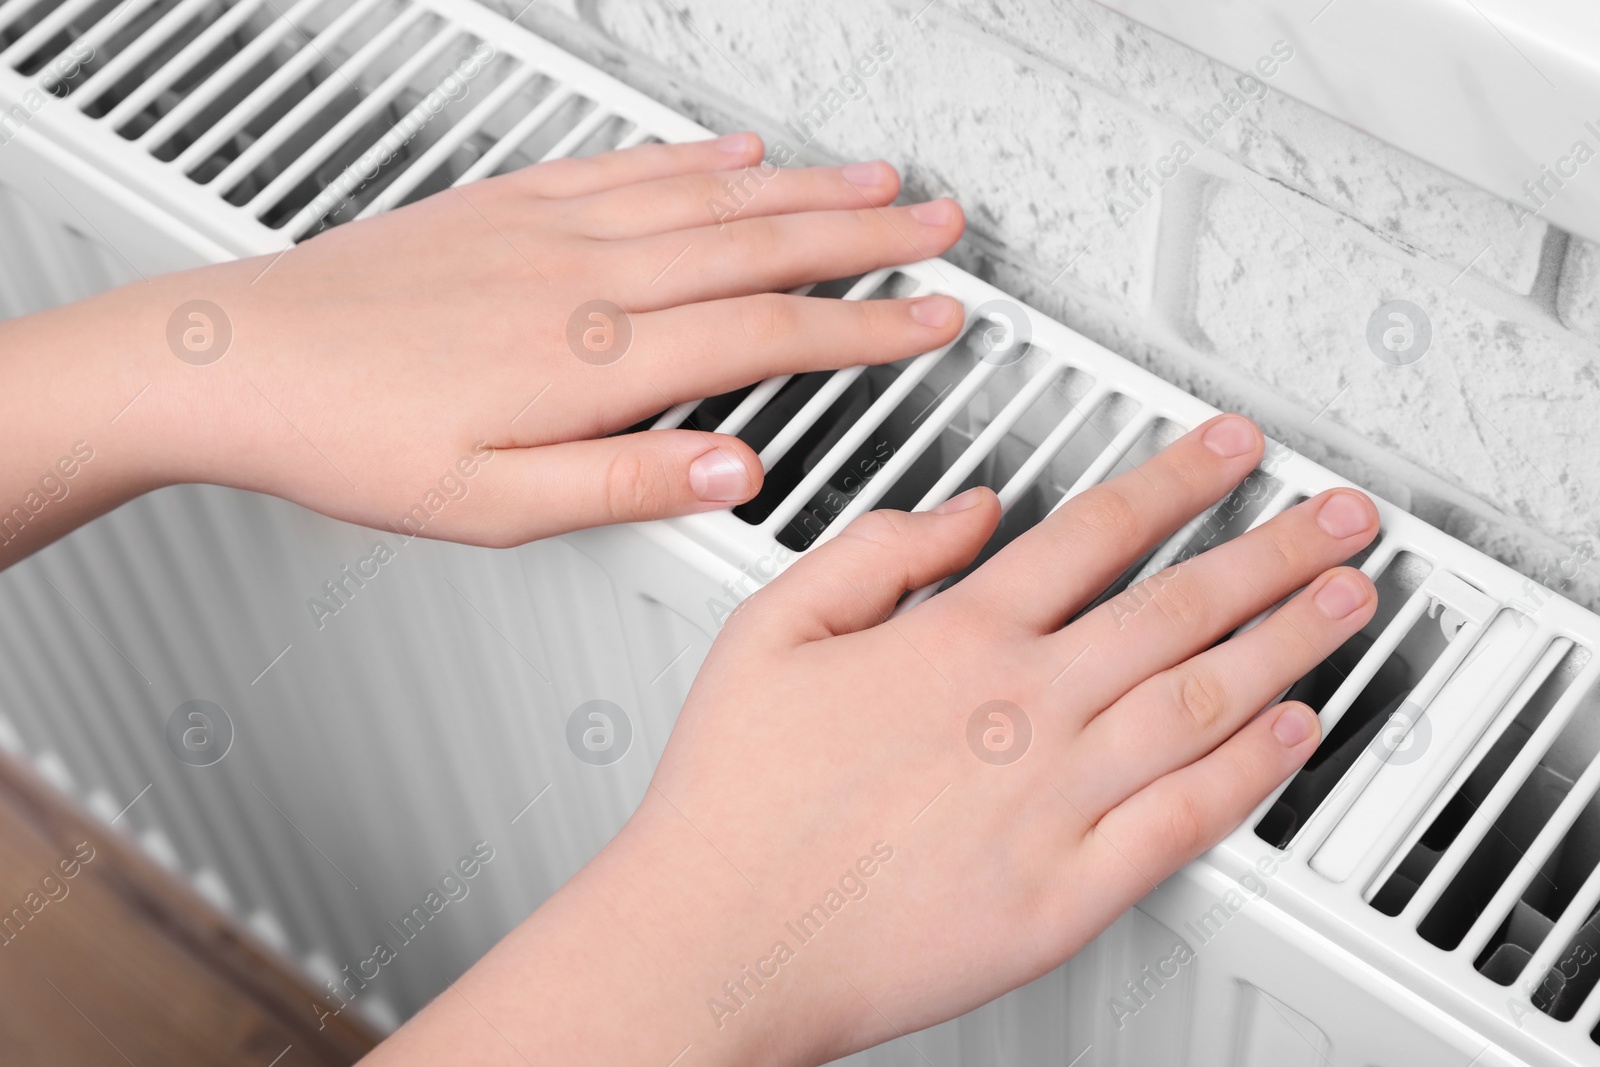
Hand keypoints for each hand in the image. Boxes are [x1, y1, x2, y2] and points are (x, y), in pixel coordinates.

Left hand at [0, 133, 965, 563]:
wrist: (233, 360)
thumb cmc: (351, 439)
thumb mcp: (493, 506)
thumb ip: (624, 485)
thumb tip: (735, 469)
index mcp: (595, 360)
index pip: (768, 335)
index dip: (866, 331)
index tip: (932, 325)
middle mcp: (586, 277)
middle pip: (762, 244)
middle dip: (870, 236)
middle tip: (943, 229)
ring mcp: (550, 228)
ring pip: (710, 195)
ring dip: (806, 186)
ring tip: (877, 179)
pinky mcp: (508, 204)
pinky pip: (628, 166)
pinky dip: (697, 157)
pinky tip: (733, 153)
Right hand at [364, 414, 1381, 1066]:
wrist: (720, 940)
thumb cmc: (733, 798)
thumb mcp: (769, 627)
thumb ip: (879, 551)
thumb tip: (971, 511)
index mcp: (954, 639)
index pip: (1095, 533)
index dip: (1177, 480)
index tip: (1227, 451)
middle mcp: (1021, 709)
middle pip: (1178, 607)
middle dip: (1276, 550)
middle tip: (1338, 519)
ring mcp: (1054, 801)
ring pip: (1204, 701)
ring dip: (1290, 642)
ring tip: (1349, 602)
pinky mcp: (1067, 892)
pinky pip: (1184, 819)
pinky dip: (1252, 772)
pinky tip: (1293, 733)